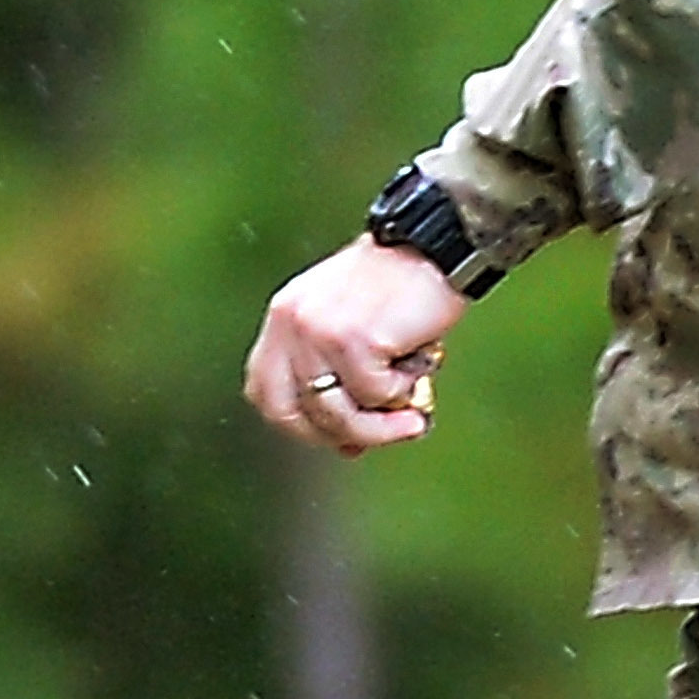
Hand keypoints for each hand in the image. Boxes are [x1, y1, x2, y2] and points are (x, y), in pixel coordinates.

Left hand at [245, 237, 467, 455]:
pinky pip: (375, 395)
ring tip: (414, 412)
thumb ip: (340, 383)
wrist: (434, 248)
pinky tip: (416, 358)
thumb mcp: (354, 334)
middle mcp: (290, 323)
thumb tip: (348, 449)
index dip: (299, 425)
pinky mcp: (351, 338)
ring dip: (382, 425)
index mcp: (284, 318)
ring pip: (337, 414)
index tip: (338, 435)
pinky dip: (403, 389)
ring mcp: (316, 330)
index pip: (264, 393)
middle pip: (292, 413)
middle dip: (340, 435)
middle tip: (385, 432)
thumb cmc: (399, 292)